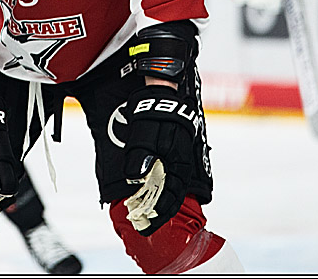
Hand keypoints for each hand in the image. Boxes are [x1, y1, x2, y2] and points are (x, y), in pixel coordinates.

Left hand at [122, 85, 198, 234]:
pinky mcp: (173, 152)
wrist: (163, 91)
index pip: (172, 197)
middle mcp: (181, 163)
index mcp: (179, 162)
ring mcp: (178, 157)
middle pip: (173, 195)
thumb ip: (141, 155)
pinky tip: (149, 190)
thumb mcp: (145, 133)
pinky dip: (159, 186)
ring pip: (171, 186)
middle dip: (159, 211)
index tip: (146, 227)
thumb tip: (136, 177)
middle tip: (144, 224)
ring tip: (145, 211)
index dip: (160, 214)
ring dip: (158, 200)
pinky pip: (168, 175)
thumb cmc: (154, 113)